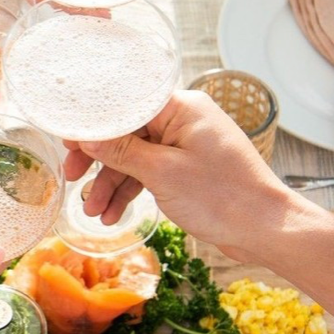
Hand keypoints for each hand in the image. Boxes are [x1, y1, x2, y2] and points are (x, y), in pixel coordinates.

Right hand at [64, 91, 289, 260]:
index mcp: (183, 107)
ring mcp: (187, 144)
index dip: (95, 122)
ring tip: (93, 211)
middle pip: (128, 131)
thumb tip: (86, 137)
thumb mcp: (162, 173)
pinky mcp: (189, 167)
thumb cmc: (223, 196)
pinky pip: (151, 172)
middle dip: (99, 159)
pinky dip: (133, 191)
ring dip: (113, 183)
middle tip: (72, 177)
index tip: (68, 139)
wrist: (265, 229)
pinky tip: (114, 215)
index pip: (127, 104)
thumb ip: (122, 152)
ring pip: (137, 156)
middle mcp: (185, 119)